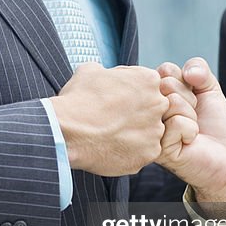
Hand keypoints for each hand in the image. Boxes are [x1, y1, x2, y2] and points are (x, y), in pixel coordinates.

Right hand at [50, 63, 170, 175]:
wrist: (67, 131)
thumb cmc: (78, 100)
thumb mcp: (90, 71)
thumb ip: (108, 72)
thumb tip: (105, 74)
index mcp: (148, 80)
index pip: (148, 85)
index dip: (130, 93)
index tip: (116, 100)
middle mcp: (158, 104)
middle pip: (153, 109)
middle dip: (137, 113)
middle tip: (114, 119)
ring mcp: (156, 130)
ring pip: (150, 132)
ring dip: (135, 133)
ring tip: (110, 135)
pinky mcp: (149, 153)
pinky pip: (143, 152)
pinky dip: (130, 152)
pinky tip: (112, 148)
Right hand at [157, 59, 225, 208]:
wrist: (224, 155)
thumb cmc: (213, 124)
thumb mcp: (209, 89)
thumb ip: (200, 70)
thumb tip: (189, 72)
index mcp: (156, 94)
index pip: (166, 69)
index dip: (186, 82)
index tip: (191, 99)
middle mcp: (148, 110)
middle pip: (166, 84)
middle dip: (190, 99)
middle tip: (192, 116)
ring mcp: (150, 129)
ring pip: (172, 102)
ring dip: (191, 116)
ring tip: (190, 129)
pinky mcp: (157, 148)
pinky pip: (177, 123)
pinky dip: (190, 131)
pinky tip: (188, 141)